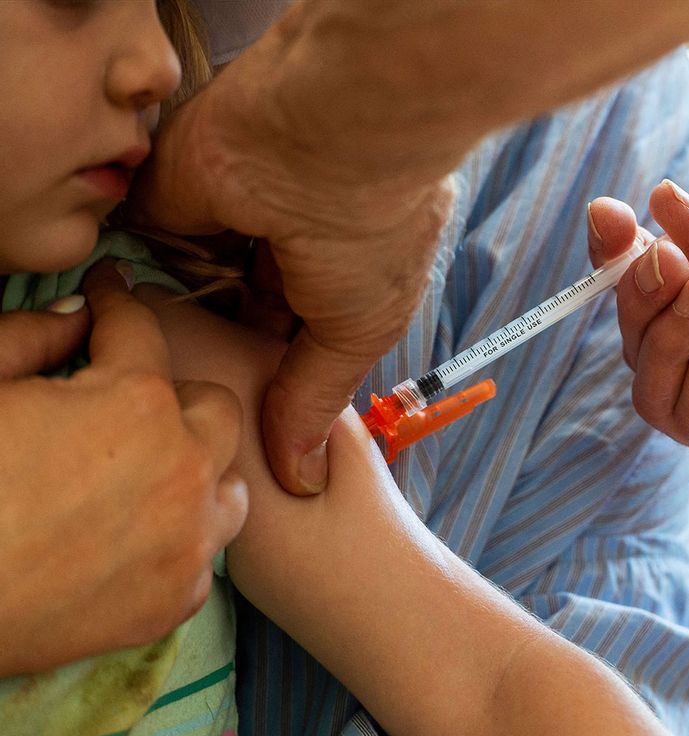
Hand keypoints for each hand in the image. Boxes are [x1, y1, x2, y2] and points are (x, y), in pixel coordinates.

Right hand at [0, 261, 247, 675]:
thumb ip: (30, 337)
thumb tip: (74, 314)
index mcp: (134, 404)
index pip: (142, 328)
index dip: (117, 301)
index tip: (108, 293)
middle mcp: (183, 469)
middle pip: (214, 408)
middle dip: (171, 395)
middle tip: (119, 401)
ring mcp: (188, 540)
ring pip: (227, 485)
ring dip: (194, 470)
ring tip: (142, 472)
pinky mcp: (175, 602)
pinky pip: (203, 556)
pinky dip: (177, 541)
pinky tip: (133, 539)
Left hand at [127, 29, 454, 494]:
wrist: (333, 134)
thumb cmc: (374, 231)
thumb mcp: (356, 332)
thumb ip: (315, 397)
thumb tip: (304, 478)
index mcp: (340, 267)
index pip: (297, 327)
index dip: (275, 372)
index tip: (253, 420)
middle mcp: (287, 240)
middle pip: (244, 307)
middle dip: (230, 352)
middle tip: (206, 405)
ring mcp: (231, 214)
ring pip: (197, 278)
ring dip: (188, 316)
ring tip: (172, 372)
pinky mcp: (176, 190)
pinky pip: (151, 242)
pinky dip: (148, 277)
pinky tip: (145, 317)